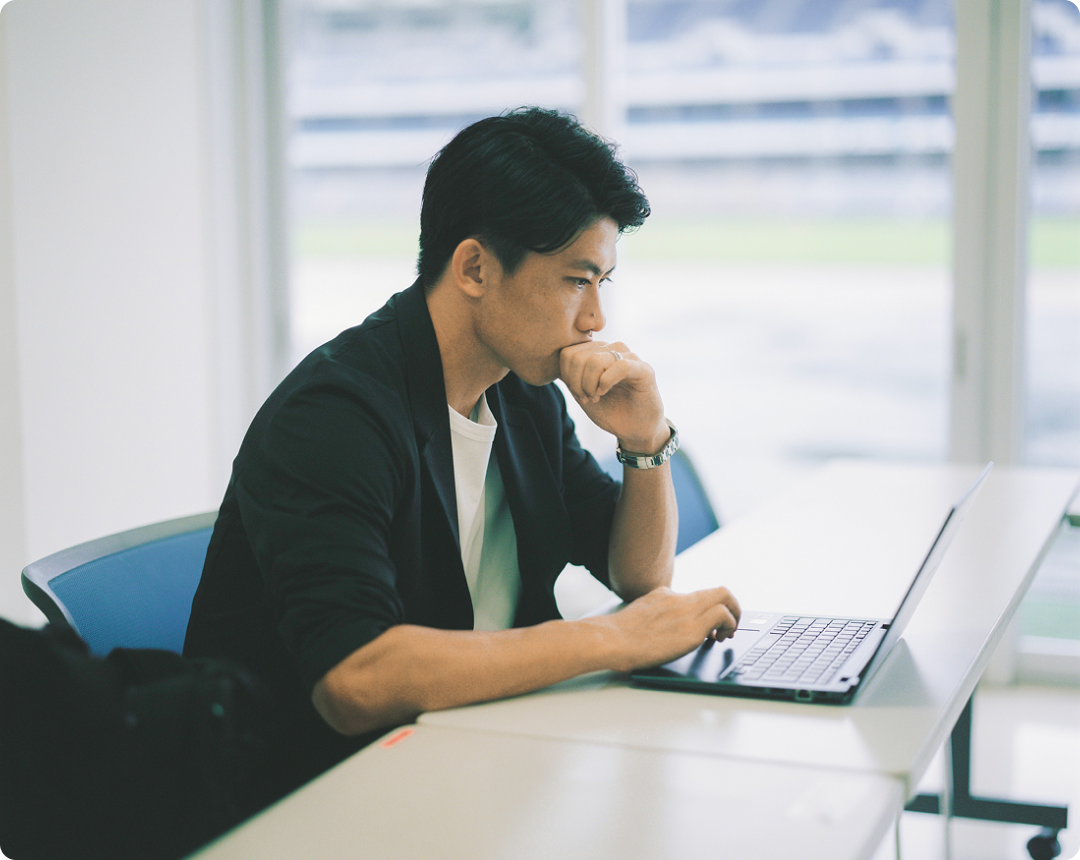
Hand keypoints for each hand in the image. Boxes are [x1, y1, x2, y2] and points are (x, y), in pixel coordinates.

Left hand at [558, 340, 667, 452]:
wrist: (635, 430)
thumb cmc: (610, 411)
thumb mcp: (582, 392)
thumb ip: (570, 376)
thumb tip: (557, 361)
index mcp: (598, 352)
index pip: (569, 353)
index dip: (567, 376)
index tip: (576, 394)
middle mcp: (613, 349)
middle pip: (578, 356)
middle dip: (576, 383)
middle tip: (586, 398)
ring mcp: (630, 356)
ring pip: (595, 360)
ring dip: (589, 385)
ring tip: (596, 397)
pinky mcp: (644, 369)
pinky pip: (620, 366)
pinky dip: (606, 382)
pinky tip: (605, 392)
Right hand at [595, 586, 741, 672]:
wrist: (611, 639)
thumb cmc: (620, 636)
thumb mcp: (640, 614)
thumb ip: (656, 613)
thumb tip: (663, 627)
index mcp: (666, 595)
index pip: (700, 595)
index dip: (713, 610)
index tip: (713, 627)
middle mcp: (679, 598)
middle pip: (719, 591)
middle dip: (733, 608)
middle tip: (730, 628)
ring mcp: (686, 611)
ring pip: (725, 597)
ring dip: (734, 617)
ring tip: (726, 636)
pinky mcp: (691, 628)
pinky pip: (722, 615)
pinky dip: (728, 626)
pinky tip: (717, 640)